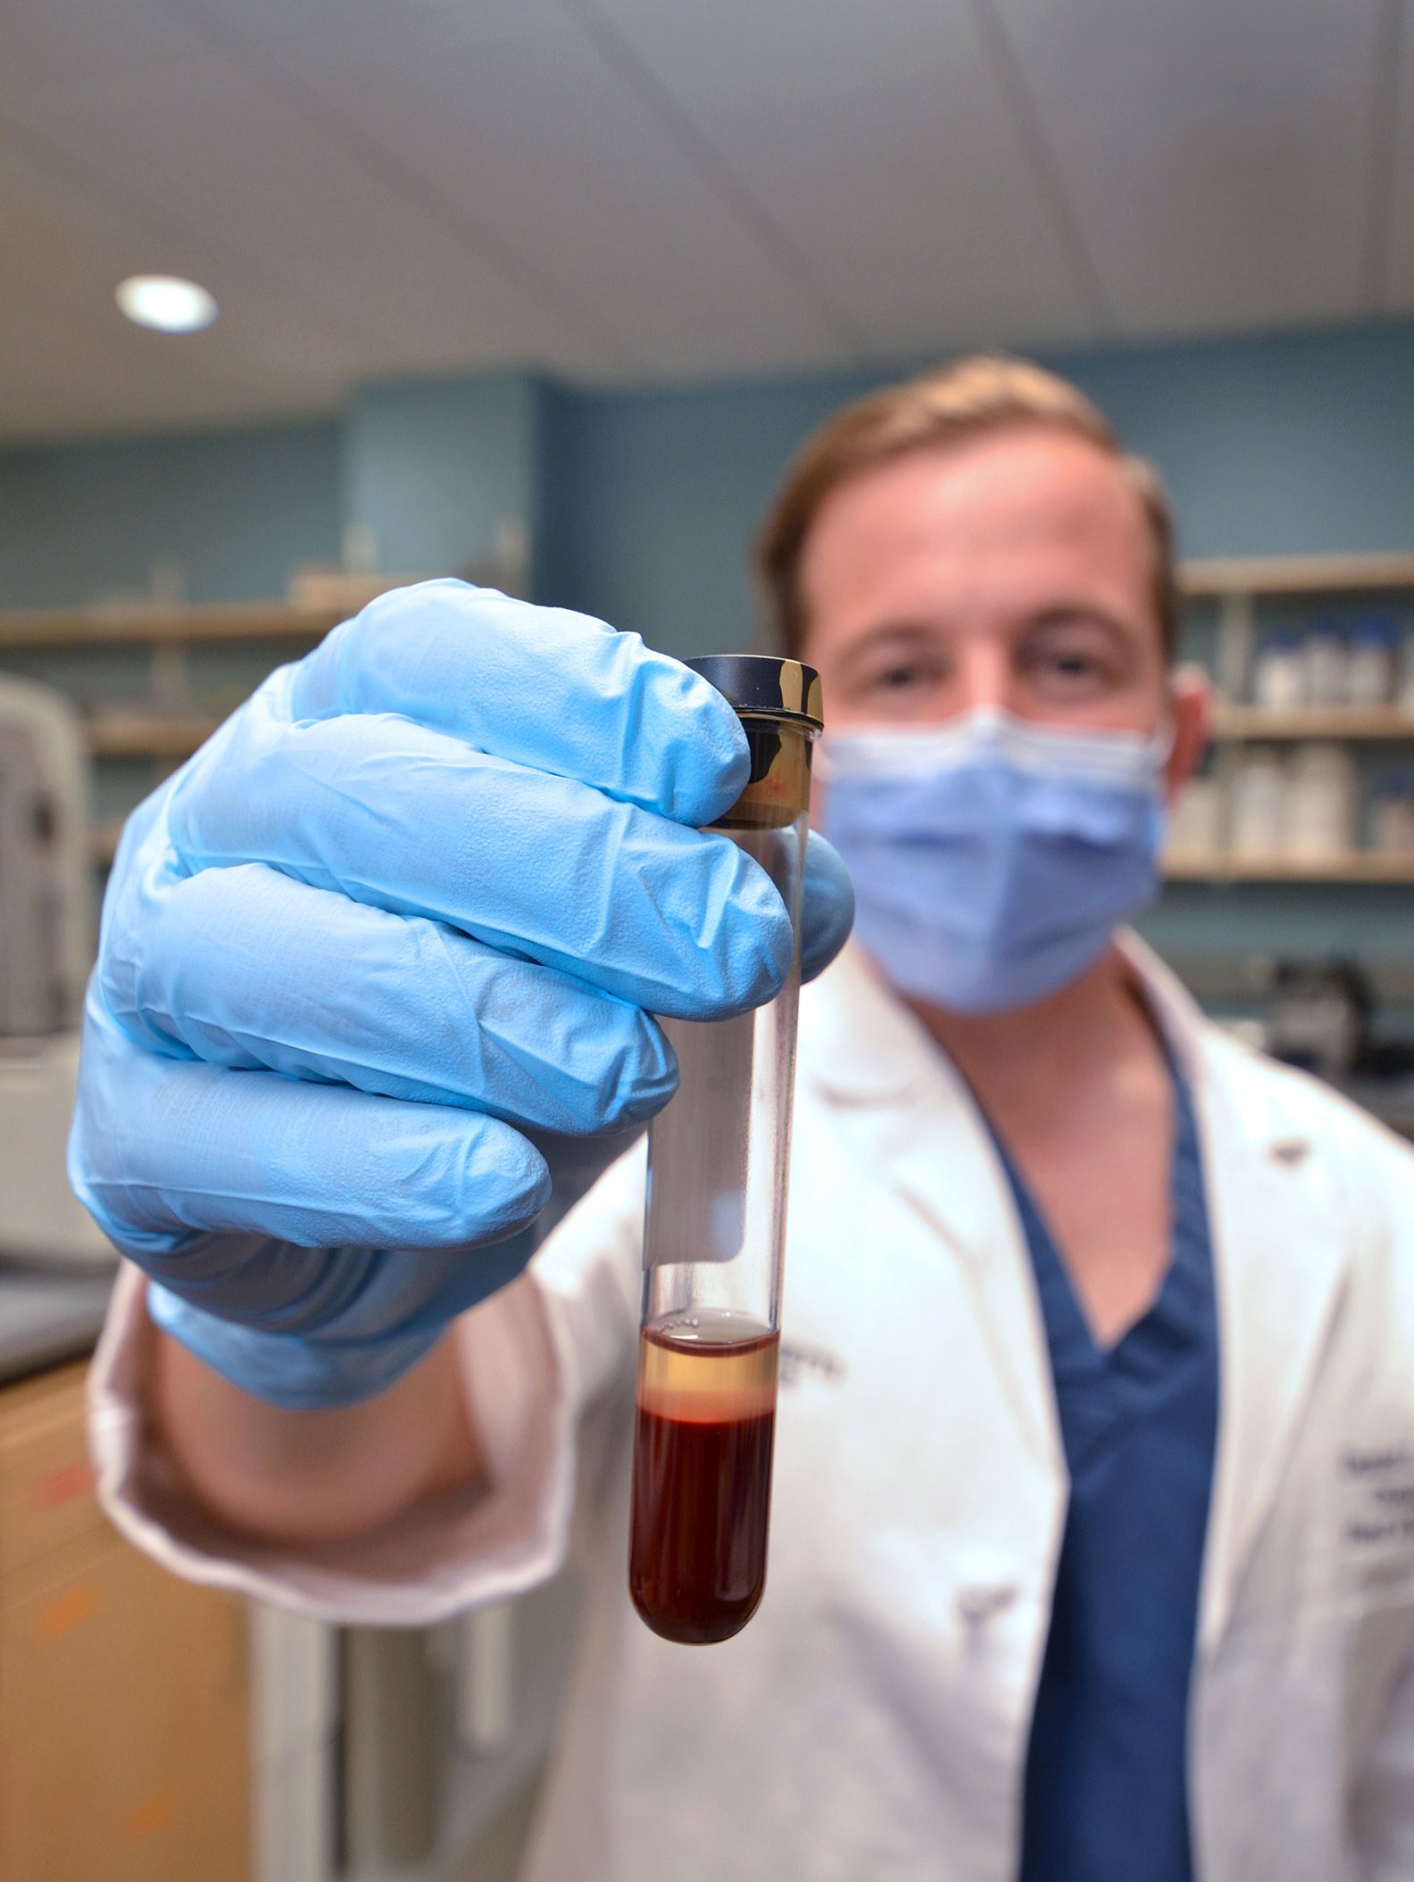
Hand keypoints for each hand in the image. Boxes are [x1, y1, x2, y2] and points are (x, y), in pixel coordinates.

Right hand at [69, 581, 852, 1406]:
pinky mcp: (135, 1139)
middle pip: (363, 795)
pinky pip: (231, 1139)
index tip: (717, 764)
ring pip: (274, 958)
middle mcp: (222, 822)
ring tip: (627, 1076)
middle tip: (730, 950)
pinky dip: (379, 1162)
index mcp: (340, 728)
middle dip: (573, 868)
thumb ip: (705, 901)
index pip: (429, 655)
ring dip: (475, 1016)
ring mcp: (154, 974)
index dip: (573, 695)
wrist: (373, 1226)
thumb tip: (811, 885)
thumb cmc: (494, 1047)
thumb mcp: (615, 960)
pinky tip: (498, 1180)